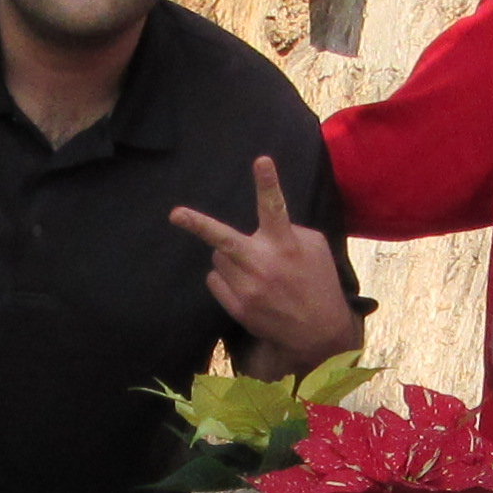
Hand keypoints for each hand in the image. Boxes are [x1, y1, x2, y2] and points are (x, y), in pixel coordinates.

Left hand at [169, 157, 358, 364]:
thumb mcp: (314, 248)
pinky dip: (225, 277)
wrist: (317, 332)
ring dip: (229, 256)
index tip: (261, 160)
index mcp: (286, 244)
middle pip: (224, 239)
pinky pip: (214, 279)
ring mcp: (249, 288)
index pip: (275, 208)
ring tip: (252, 268)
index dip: (268, 183)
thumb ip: (288, 229)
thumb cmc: (317, 281)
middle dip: (197, 225)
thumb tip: (261, 224)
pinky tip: (247, 285)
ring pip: (218, 257)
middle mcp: (264, 264)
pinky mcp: (238, 307)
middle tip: (175, 214)